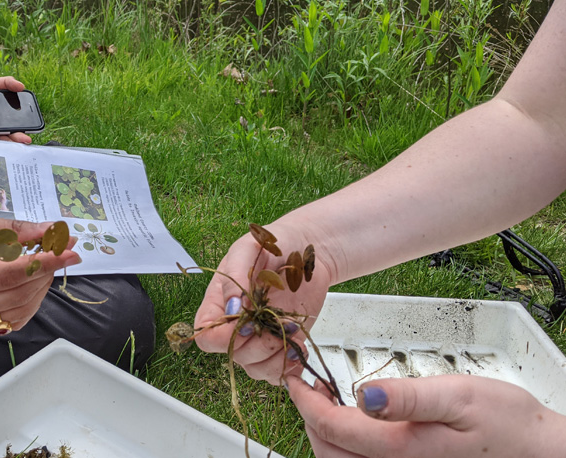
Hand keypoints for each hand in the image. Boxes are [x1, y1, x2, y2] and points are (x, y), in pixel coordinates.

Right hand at [0, 206, 79, 330]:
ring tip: (46, 261)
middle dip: (45, 272)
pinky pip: (7, 319)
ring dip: (39, 287)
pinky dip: (26, 300)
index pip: (8, 275)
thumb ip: (11, 231)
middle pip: (15, 296)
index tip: (69, 249)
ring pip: (16, 311)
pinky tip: (31, 280)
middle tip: (62, 248)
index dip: (43, 262)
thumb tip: (50, 233)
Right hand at [193, 223, 332, 383]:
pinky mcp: (281, 346)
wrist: (304, 250)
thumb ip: (235, 277)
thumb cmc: (272, 246)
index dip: (224, 336)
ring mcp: (258, 338)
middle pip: (234, 355)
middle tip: (279, 321)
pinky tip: (298, 350)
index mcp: (218, 304)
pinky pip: (278, 372)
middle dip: (259, 343)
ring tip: (291, 331)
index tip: (247, 321)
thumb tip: (231, 309)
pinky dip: (289, 367)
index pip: (206, 337)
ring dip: (276, 356)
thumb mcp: (248, 250)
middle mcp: (235, 326)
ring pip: (255, 368)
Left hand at [285, 373, 565, 457]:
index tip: (296, 377)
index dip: (306, 400)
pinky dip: (344, 449)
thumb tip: (363, 395)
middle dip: (310, 419)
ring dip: (325, 436)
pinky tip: (352, 427)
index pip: (333, 428)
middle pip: (329, 452)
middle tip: (310, 387)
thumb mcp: (460, 397)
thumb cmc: (505, 423)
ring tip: (327, 403)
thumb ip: (408, 398)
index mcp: (401, 450)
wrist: (536, 453)